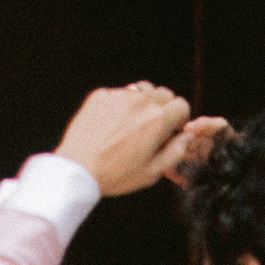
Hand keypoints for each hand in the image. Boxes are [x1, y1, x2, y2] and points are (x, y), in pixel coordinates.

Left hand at [53, 83, 210, 196]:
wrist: (78, 169)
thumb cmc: (115, 174)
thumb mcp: (152, 172)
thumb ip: (176, 152)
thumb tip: (187, 137)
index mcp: (158, 119)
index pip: (182, 105)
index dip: (178, 119)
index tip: (170, 129)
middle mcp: (141, 101)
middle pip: (164, 94)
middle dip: (162, 109)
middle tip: (150, 128)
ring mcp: (120, 95)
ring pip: (142, 90)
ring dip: (142, 103)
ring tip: (131, 125)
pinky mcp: (102, 95)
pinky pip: (119, 94)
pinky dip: (119, 106)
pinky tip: (111, 126)